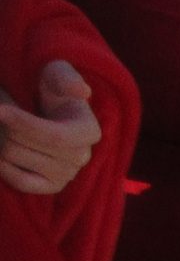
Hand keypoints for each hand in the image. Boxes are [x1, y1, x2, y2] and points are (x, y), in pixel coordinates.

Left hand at [0, 60, 101, 196]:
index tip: (0, 110)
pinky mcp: (51, 187)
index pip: (55, 137)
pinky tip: (2, 151)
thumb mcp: (57, 73)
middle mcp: (81, 157)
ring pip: (13, 158)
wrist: (48, 109)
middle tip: (1, 111)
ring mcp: (67, 175)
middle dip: (4, 126)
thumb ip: (65, 78)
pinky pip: (19, 182)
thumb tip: (79, 91)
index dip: (24, 124)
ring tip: (4, 126)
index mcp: (88, 132)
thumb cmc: (50, 88)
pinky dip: (3, 165)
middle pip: (24, 146)